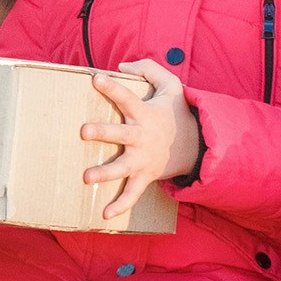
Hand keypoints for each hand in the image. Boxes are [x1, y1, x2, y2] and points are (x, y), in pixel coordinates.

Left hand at [79, 60, 202, 225]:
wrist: (197, 146)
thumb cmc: (176, 113)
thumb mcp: (171, 85)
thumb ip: (148, 69)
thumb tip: (120, 65)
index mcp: (145, 114)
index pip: (127, 97)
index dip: (112, 88)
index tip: (96, 78)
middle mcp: (142, 137)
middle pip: (121, 134)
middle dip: (103, 133)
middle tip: (84, 131)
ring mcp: (144, 159)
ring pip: (123, 168)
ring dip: (105, 173)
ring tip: (86, 177)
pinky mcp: (145, 176)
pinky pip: (133, 194)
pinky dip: (121, 206)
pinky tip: (104, 215)